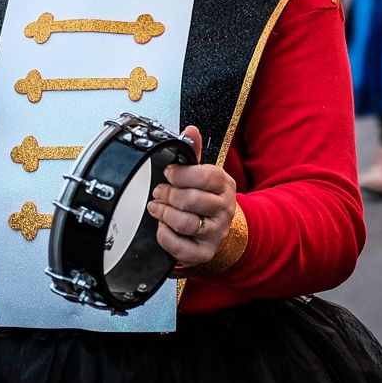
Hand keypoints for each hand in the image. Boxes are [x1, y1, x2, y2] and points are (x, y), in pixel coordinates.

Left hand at [148, 126, 237, 269]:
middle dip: (168, 194)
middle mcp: (224, 210)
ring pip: (184, 223)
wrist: (221, 229)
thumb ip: (193, 153)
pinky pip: (179, 246)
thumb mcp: (204, 174)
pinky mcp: (204, 252)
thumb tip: (190, 130)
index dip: (181, 174)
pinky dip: (164, 235)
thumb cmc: (208, 199)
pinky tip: (162, 227)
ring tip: (156, 208)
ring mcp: (215, 233)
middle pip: (191, 200)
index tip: (169, 173)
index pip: (205, 176)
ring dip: (163, 213)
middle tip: (159, 192)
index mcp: (225, 186)